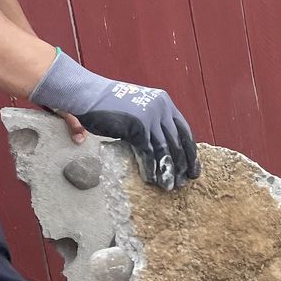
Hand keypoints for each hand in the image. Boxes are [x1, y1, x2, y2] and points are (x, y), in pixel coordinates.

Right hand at [30, 51, 199, 190]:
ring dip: (168, 170)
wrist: (87, 94)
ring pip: (165, 149)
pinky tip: (152, 179)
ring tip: (170, 185)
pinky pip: (149, 152)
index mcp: (164, 102)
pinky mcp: (138, 127)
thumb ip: (151, 123)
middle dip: (183, 164)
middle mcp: (162, 108)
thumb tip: (160, 146)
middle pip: (178, 141)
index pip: (184, 130)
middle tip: (185, 181)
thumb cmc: (108, 104)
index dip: (189, 150)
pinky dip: (152, 167)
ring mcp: (151, 116)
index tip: (193, 167)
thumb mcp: (137, 109)